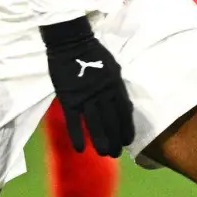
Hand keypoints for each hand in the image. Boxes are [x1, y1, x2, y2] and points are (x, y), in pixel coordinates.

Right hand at [41, 17, 134, 156]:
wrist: (71, 42)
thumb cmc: (93, 53)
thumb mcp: (112, 67)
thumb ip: (115, 86)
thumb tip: (120, 104)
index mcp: (115, 84)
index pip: (124, 111)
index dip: (127, 128)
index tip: (128, 141)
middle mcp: (103, 93)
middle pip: (111, 121)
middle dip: (115, 139)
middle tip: (116, 154)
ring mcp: (85, 96)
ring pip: (95, 124)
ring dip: (100, 141)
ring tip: (105, 154)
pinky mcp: (69, 98)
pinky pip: (74, 121)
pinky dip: (77, 135)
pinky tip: (81, 148)